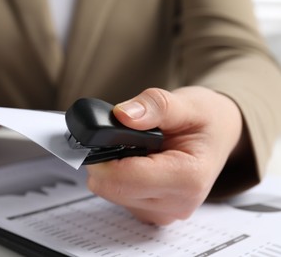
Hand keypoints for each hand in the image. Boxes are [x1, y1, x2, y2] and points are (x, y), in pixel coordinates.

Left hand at [86, 87, 242, 224]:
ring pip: (111, 192)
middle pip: (111, 188)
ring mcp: (163, 212)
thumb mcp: (187, 103)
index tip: (97, 137)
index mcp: (187, 179)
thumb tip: (122, 115)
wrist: (218, 136)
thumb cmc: (206, 122)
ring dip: (114, 168)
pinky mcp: (151, 212)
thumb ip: (154, 106)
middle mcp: (175, 204)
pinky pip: (118, 196)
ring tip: (138, 149)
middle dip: (106, 160)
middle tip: (122, 137)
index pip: (123, 179)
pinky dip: (120, 176)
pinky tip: (138, 162)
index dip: (101, 157)